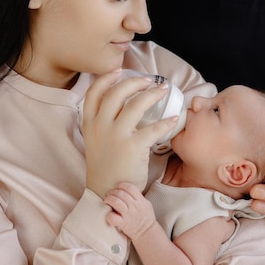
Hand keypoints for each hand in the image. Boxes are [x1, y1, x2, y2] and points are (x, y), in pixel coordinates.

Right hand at [83, 71, 179, 198]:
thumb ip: (103, 123)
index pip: (94, 93)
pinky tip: (174, 119)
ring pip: (135, 105)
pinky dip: (166, 122)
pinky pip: (153, 129)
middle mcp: (100, 126)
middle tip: (149, 80)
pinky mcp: (132, 147)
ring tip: (162, 90)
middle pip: (117, 93)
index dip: (106, 78)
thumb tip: (121, 106)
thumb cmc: (105, 167)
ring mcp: (116, 136)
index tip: (119, 71)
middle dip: (135, 81)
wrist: (106, 193)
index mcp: (90, 124)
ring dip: (152, 94)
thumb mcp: (95, 141)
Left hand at [105, 181, 155, 239]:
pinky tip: (108, 213)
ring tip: (107, 201)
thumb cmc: (146, 217)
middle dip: (113, 191)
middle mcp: (134, 206)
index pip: (129, 187)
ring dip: (109, 199)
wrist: (147, 232)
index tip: (117, 187)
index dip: (121, 185)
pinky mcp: (123, 224)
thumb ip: (138, 196)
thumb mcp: (146, 203)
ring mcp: (128, 215)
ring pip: (116, 202)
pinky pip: (113, 218)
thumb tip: (127, 188)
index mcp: (140, 200)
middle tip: (110, 194)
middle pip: (121, 193)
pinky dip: (109, 215)